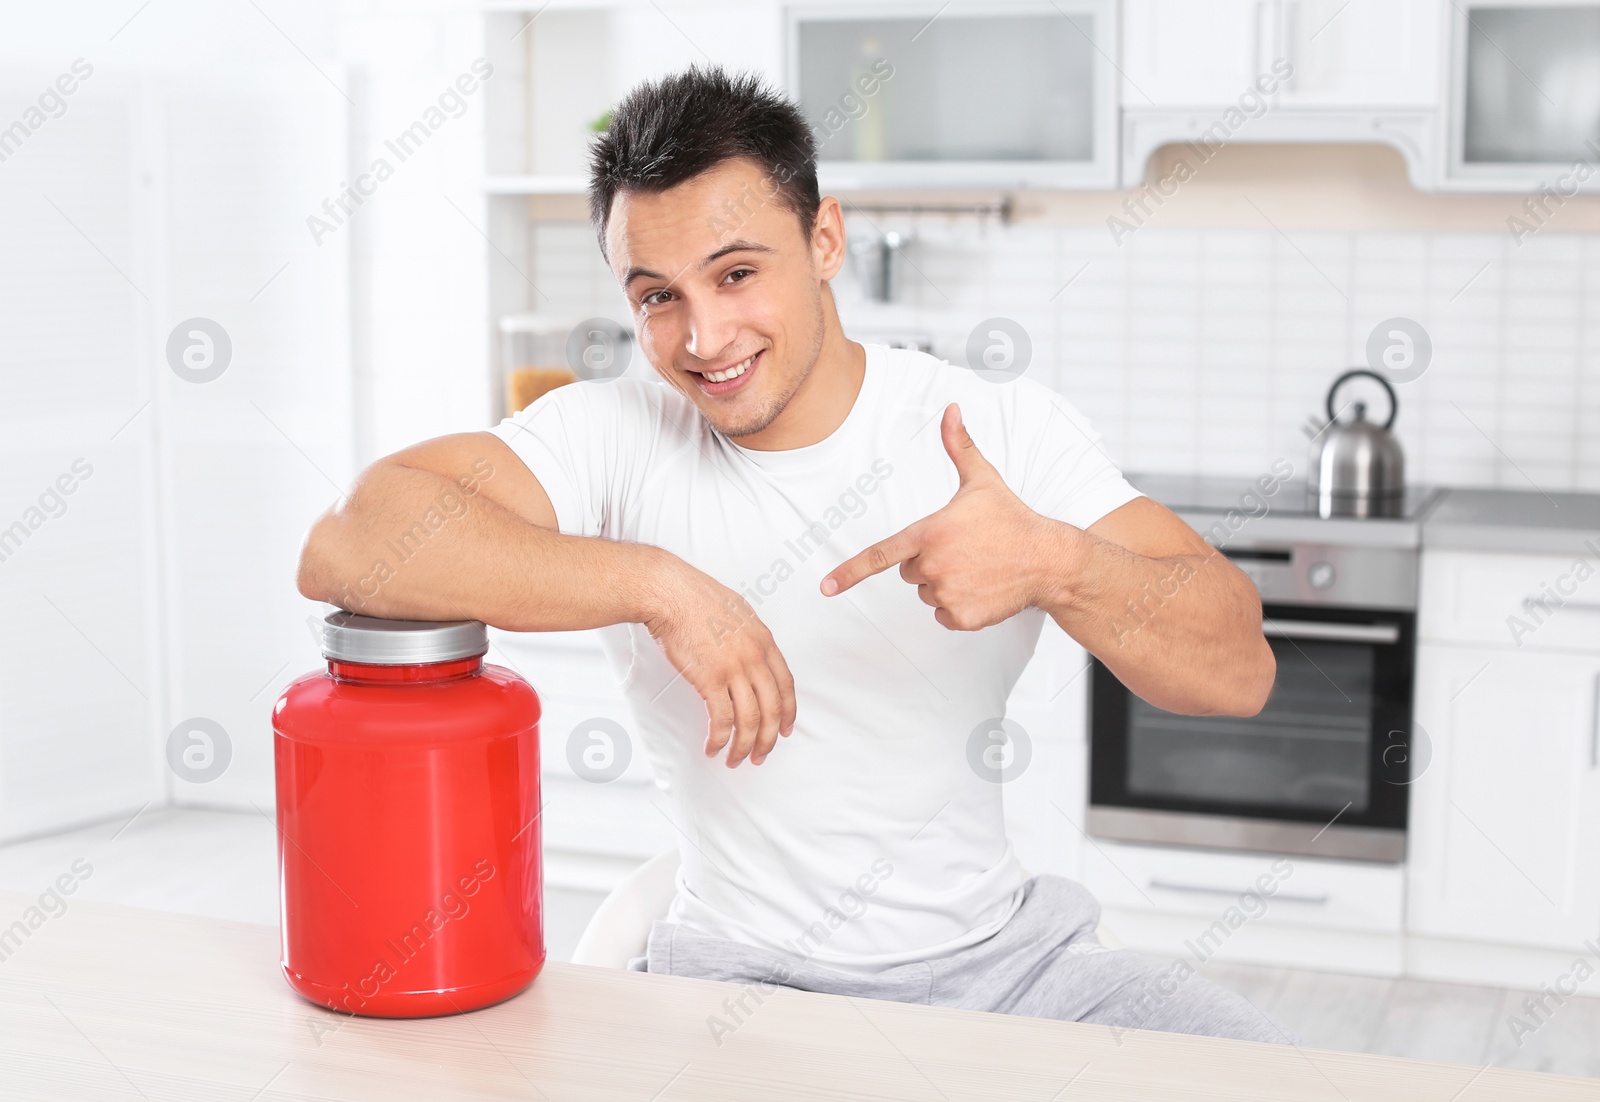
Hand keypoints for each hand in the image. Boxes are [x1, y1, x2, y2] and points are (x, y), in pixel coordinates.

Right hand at [641, 552, 796, 766]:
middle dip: (768, 738)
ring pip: (750, 719)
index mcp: (763, 640)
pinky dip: (719, 739)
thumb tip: (749, 657)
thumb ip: (749, 637)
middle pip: (772, 709)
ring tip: (736, 759)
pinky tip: (713, 747)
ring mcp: (734, 669)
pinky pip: (721, 719)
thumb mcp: (738, 612)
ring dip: (744, 745)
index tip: (785, 729)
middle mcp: (754, 657)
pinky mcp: (710, 679)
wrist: (670, 593)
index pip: (786, 685)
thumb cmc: (696, 597)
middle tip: (761, 754)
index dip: (788, 712)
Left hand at [820, 404, 1074, 630]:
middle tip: (963, 549)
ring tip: (975, 567)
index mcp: (931, 533)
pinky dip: (957, 605)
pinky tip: (981, 588)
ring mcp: (948, 593)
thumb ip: (959, 447)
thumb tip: (951, 409)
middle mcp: (934, 566)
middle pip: (907, 571)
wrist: (1048, 560)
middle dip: (927, 561)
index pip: (881, 555)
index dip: (850, 572)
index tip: (826, 587)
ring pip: (925, 592)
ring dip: (943, 583)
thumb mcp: (983, 480)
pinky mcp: (962, 617)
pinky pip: (942, 614)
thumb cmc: (1012, 519)